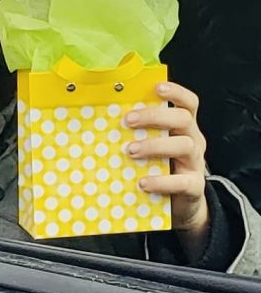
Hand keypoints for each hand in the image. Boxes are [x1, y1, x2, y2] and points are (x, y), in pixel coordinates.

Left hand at [124, 82, 208, 258]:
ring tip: (130, 151)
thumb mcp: (152, 147)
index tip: (157, 87)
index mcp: (183, 127)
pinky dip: (161, 182)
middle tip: (128, 120)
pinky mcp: (194, 187)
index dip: (176, 92)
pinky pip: (182, 182)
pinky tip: (142, 182)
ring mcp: (195, 164)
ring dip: (155, 146)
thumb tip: (97, 120)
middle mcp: (193, 140)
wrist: (180, 205)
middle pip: (183, 118)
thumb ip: (137, 133)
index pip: (188, 103)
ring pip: (184, 146)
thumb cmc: (159, 168)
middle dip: (155, 116)